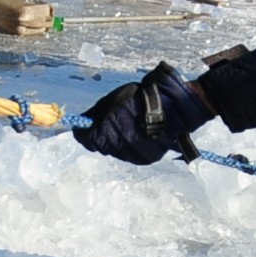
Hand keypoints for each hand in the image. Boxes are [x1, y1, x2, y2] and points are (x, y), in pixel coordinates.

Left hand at [73, 62, 212, 165]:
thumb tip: (82, 121)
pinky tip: (138, 135)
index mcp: (107, 130)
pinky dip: (131, 147)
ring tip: (129, 126)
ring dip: (117, 142)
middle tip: (112, 123)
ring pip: (116, 152)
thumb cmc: (141, 98)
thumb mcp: (115, 99)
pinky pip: (132, 155)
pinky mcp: (146, 158)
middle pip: (101, 146)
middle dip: (102, 135)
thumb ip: (96, 112)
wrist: (173, 106)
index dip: (85, 133)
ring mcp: (133, 154)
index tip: (87, 127)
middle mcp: (118, 146)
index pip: (87, 139)